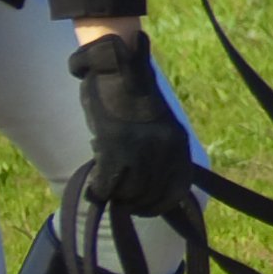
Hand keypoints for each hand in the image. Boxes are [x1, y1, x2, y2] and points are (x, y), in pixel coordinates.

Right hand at [68, 30, 197, 217]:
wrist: (118, 67)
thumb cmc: (131, 93)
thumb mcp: (157, 125)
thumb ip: (157, 151)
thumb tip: (147, 181)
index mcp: (178, 144)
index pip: (176, 190)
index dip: (158, 205)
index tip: (143, 206)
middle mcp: (165, 150)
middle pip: (150, 196)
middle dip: (133, 202)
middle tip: (119, 198)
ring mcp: (141, 151)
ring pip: (129, 194)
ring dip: (116, 195)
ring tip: (105, 186)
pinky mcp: (116, 149)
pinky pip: (107, 185)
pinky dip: (98, 189)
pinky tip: (94, 183)